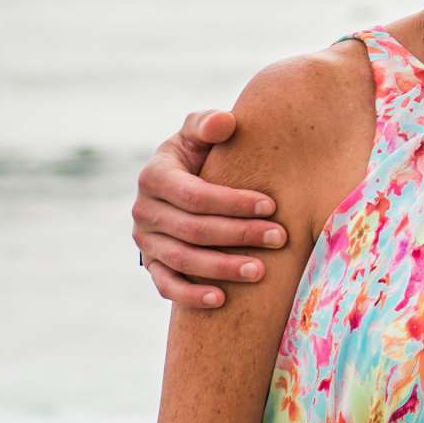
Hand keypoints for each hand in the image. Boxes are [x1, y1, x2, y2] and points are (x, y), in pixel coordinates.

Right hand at [131, 109, 284, 307]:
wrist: (188, 179)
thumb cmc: (203, 152)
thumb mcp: (201, 132)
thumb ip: (209, 124)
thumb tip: (224, 123)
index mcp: (154, 176)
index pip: (195, 195)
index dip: (233, 202)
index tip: (272, 205)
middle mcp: (144, 211)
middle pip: (193, 230)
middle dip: (239, 235)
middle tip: (280, 238)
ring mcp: (146, 241)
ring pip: (182, 260)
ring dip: (222, 268)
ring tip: (260, 271)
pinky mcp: (152, 264)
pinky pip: (167, 285)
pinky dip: (191, 295)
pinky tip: (222, 300)